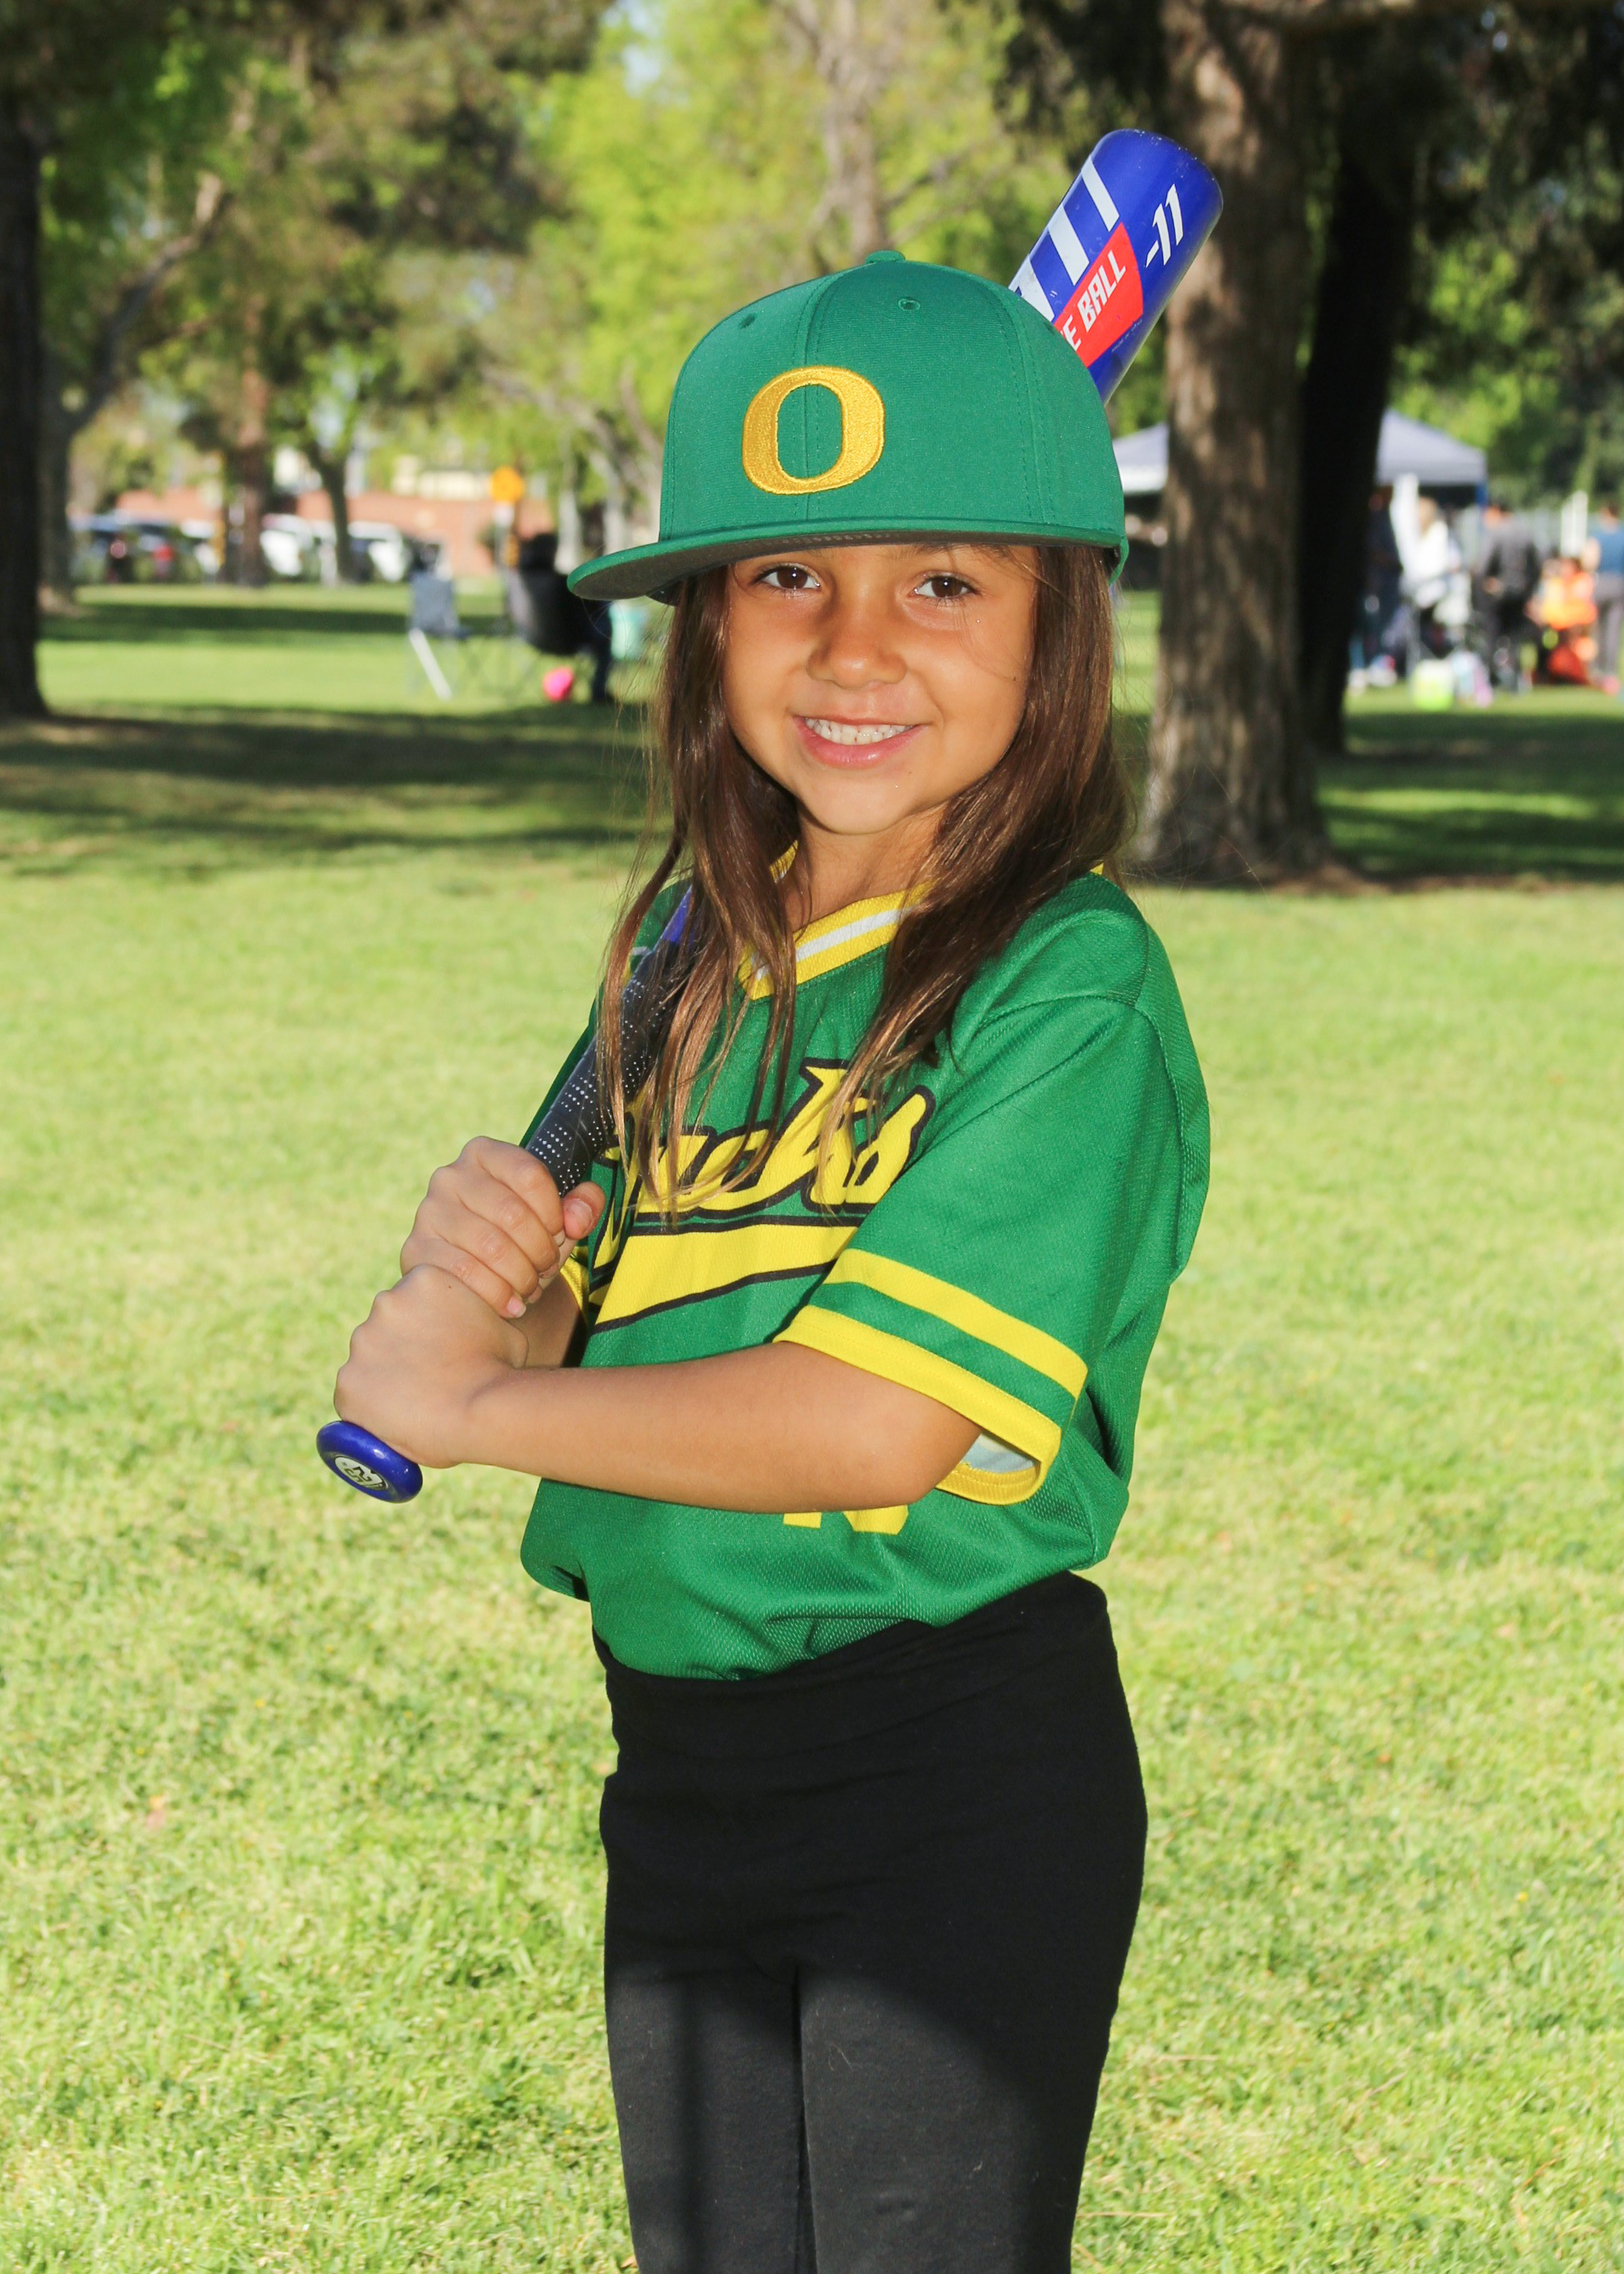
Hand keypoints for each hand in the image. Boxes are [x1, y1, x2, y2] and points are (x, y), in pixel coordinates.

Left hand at [334, 1265, 528, 1467]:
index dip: (427, 1327)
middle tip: (428, 1377)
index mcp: (422, 1280)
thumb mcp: (500, 1325)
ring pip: (369, 1360)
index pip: (414, 1300)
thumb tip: (475, 1327)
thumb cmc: (499, 1369)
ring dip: (385, 1377)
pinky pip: (355, 1395)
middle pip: (387, 1326)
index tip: (439, 1349)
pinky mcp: (347, 1381)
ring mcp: (362, 1341)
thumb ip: (476, 1317)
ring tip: (416, 1402)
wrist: (481, 1411)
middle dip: (402, 1349)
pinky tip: (397, 1418)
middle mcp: (385, 1302)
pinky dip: (371, 1407)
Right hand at [401, 1137, 606, 1319]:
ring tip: (532, 1287)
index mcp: (485, 1154)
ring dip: (522, 1275)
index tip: (561, 1233)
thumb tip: (578, 1216)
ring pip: (491, 1246)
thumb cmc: (520, 1237)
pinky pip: (465, 1272)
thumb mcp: (556, 1218)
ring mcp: (429, 1212)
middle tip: (548, 1268)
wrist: (474, 1276)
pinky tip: (511, 1304)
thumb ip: (582, 1206)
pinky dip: (496, 1293)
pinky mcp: (416, 1249)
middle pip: (513, 1214)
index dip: (555, 1212)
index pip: (530, 1175)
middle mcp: (450, 1176)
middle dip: (541, 1250)